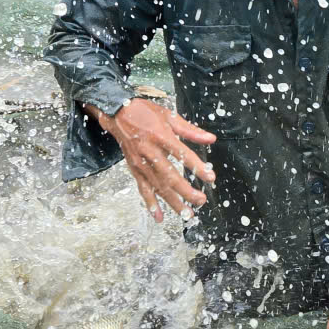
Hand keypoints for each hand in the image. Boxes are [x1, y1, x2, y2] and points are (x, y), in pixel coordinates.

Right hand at [86, 98, 215, 222]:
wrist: (117, 112)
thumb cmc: (144, 112)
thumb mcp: (169, 116)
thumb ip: (191, 130)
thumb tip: (211, 139)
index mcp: (161, 136)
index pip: (182, 155)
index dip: (197, 167)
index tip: (210, 177)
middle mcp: (150, 152)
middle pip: (170, 176)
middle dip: (186, 191)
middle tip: (201, 200)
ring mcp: (140, 163)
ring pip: (157, 186)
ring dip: (173, 202)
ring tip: (187, 213)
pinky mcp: (134, 169)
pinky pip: (143, 189)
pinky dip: (150, 204)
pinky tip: (158, 216)